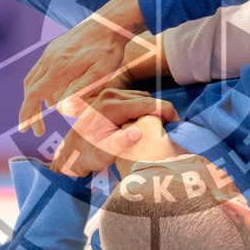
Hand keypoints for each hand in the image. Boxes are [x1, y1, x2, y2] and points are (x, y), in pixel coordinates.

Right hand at [20, 0, 146, 135]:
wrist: (109, 23)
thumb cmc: (108, 50)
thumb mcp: (100, 74)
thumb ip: (81, 92)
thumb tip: (62, 111)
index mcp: (58, 69)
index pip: (34, 95)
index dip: (27, 114)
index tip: (26, 130)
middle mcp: (49, 59)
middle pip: (30, 89)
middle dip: (30, 111)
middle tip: (38, 129)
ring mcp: (50, 52)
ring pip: (33, 78)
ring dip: (35, 97)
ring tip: (47, 112)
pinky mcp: (55, 48)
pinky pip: (41, 69)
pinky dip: (41, 84)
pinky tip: (55, 93)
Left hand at [51, 89, 178, 176]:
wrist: (72, 150)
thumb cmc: (90, 154)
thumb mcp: (105, 152)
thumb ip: (121, 142)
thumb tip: (139, 132)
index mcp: (110, 107)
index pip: (146, 103)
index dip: (165, 111)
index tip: (177, 122)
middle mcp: (110, 95)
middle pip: (146, 99)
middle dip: (162, 111)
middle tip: (173, 127)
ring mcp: (110, 94)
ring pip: (142, 98)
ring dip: (153, 109)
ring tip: (162, 126)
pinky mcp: (111, 97)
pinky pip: (135, 99)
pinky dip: (145, 108)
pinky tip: (148, 122)